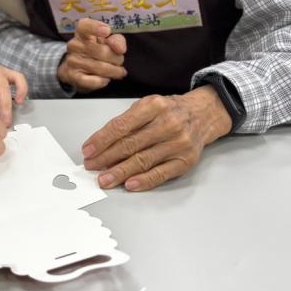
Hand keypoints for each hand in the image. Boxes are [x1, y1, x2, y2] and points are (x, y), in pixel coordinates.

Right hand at [57, 19, 127, 92]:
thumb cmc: (96, 52)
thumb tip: (120, 49)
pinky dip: (103, 81)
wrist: (77, 70)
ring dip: (114, 71)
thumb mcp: (108, 42)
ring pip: (100, 67)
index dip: (95, 27)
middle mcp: (74, 45)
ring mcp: (72, 61)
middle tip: (119, 61)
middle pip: (102, 51)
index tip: (107, 31)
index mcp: (82, 32)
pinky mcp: (73, 76)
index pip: (84, 26)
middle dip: (117, 59)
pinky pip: (92, 81)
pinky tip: (106, 79)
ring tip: (118, 72)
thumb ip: (117, 41)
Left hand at [81, 86, 231, 190]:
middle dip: (106, 157)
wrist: (203, 114)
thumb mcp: (148, 105)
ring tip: (104, 179)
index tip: (88, 150)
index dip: (102, 140)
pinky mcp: (186, 160)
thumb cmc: (169, 110)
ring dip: (120, 172)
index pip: (121, 126)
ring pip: (143, 160)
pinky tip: (130, 184)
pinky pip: (162, 173)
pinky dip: (144, 180)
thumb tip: (101, 145)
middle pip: (131, 144)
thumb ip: (127, 122)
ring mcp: (179, 143)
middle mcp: (168, 123)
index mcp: (154, 106)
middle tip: (91, 166)